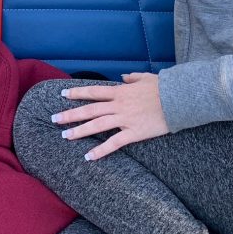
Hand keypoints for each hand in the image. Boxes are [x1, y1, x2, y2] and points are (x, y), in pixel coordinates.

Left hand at [52, 73, 168, 159]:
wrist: (178, 100)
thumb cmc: (163, 88)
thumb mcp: (145, 77)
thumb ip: (132, 77)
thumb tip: (123, 77)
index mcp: (120, 91)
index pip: (93, 92)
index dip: (77, 93)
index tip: (63, 94)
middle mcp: (118, 105)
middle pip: (89, 109)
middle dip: (71, 114)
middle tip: (54, 119)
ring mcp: (125, 119)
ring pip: (97, 125)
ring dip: (79, 131)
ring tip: (65, 136)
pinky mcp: (133, 133)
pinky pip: (114, 143)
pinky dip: (100, 151)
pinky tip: (88, 156)